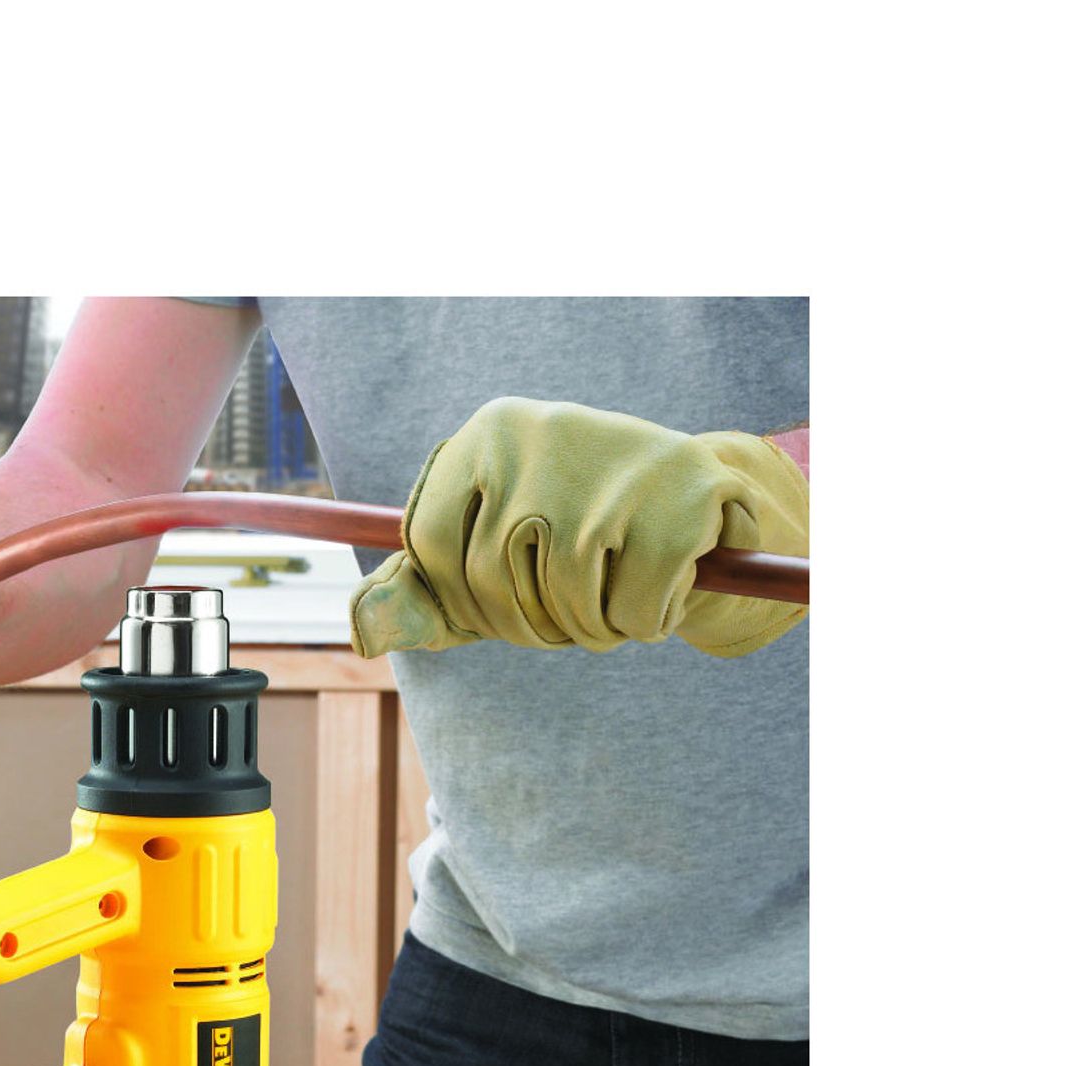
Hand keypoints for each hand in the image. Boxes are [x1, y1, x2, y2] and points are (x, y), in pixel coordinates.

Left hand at [349, 398, 808, 659]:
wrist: (701, 494)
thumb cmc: (576, 524)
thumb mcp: (490, 542)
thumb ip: (426, 590)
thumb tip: (364, 631)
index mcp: (485, 434)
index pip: (425, 545)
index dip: (459, 599)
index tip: (498, 606)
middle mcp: (540, 437)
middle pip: (489, 583)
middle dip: (528, 624)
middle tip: (568, 611)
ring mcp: (612, 468)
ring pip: (565, 605)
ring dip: (591, 629)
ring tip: (613, 595)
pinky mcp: (682, 504)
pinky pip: (632, 614)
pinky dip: (644, 623)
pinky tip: (659, 586)